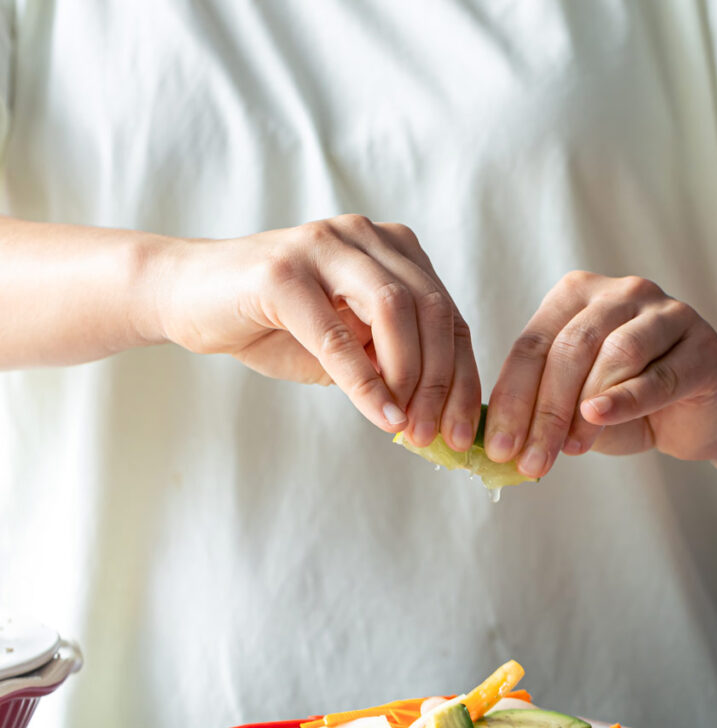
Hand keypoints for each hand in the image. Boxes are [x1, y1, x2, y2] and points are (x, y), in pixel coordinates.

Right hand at [151, 216, 479, 446]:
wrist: (186, 297)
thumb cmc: (269, 324)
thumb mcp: (342, 347)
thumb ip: (386, 365)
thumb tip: (434, 413)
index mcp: (390, 251)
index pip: (447, 315)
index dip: (463, 378)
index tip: (465, 431)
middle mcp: (364, 237)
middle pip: (433, 310)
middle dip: (444, 383)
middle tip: (440, 437)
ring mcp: (323, 246)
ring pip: (397, 311)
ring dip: (411, 379)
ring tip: (408, 429)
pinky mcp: (283, 271)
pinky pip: (336, 334)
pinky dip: (364, 382)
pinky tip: (380, 416)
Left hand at [485, 271, 716, 474]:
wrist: (698, 412)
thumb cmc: (626, 405)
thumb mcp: (575, 407)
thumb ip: (543, 412)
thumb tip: (502, 441)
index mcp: (576, 296)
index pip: (532, 345)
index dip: (511, 399)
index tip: (498, 448)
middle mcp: (621, 293)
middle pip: (571, 348)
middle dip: (544, 410)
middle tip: (530, 459)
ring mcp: (667, 312)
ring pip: (615, 353)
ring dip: (584, 407)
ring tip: (569, 448)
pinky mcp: (703, 345)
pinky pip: (659, 374)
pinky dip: (626, 400)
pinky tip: (599, 417)